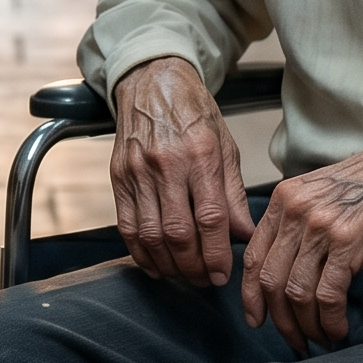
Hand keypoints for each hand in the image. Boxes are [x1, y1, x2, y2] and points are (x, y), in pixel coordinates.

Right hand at [110, 57, 255, 286]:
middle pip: (178, 232)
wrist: (152, 82)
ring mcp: (138, 171)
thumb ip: (234, 194)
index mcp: (201, 154)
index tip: (223, 275)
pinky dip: (140, 253)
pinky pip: (126, 225)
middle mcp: (166, 163)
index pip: (210, 218)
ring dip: (168, 265)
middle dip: (193, 267)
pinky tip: (155, 264)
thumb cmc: (193, 113)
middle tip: (205, 281)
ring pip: (150, 235)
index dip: (216, 254)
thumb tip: (244, 235)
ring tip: (183, 275)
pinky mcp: (118, 176)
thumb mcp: (225, 146)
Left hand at [241, 128, 362, 353]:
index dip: (251, 295)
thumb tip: (284, 270)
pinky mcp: (349, 241)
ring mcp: (320, 226)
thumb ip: (296, 225)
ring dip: (307, 325)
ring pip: (297, 292)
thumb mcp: (319, 194)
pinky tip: (339, 329)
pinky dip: (330, 320)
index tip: (257, 319)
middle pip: (271, 280)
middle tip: (295, 340)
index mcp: (283, 199)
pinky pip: (328, 294)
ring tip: (322, 339)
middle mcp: (295, 211)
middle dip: (280, 319)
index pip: (253, 256)